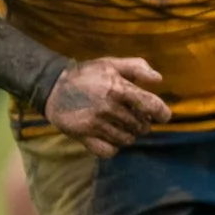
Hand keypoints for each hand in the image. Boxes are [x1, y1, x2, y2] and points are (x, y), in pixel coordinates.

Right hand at [45, 57, 171, 156]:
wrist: (52, 86)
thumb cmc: (87, 75)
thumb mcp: (111, 64)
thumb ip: (138, 67)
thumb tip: (158, 79)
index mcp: (119, 89)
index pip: (153, 106)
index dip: (162, 113)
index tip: (161, 115)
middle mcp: (109, 108)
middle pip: (142, 126)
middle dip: (142, 123)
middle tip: (133, 117)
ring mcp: (96, 124)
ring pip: (127, 140)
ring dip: (129, 134)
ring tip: (120, 125)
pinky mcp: (84, 136)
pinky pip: (109, 151)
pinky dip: (113, 147)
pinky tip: (109, 137)